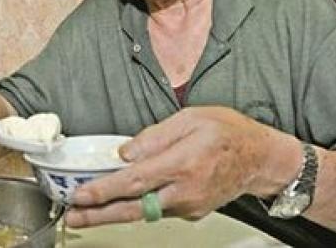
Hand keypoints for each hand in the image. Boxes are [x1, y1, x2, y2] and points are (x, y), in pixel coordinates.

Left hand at [66, 106, 301, 227]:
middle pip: (134, 208)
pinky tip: (120, 201)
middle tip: (74, 216)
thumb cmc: (230, 133)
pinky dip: (137, 206)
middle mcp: (185, 190)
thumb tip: (126, 152)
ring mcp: (189, 205)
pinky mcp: (191, 211)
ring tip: (87, 211)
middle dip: (99, 215)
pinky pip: (159, 209)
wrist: (260, 158)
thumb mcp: (191, 118)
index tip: (82, 194)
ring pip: (144, 212)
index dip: (104, 190)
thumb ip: (155, 136)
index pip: (135, 181)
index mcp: (182, 163)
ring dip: (113, 212)